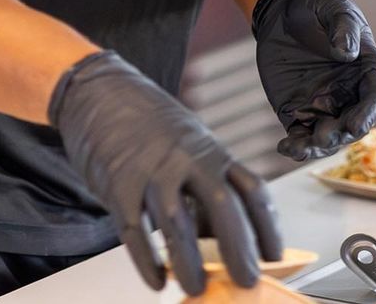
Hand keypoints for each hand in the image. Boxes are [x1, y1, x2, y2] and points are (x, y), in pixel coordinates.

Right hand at [49, 50, 281, 295]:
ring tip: (197, 288)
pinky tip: (156, 280)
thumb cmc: (149, 122)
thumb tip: (222, 241)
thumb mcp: (189, 144)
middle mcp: (185, 157)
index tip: (275, 255)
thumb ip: (205, 185)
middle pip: (222, 205)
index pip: (251, 189)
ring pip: (177, 223)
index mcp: (210, 149)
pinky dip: (147, 261)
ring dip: (191, 263)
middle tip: (246, 281)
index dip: (268, 226)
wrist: (101, 90)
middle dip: (238, 248)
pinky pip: (134, 230)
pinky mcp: (118, 183)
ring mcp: (151, 169)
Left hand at [252, 0, 375, 160]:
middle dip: (340, 135)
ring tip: (299, 148)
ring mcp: (325, 105)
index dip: (368, 113)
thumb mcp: (335, 8)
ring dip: (317, 147)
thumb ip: (344, 28)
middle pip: (353, 124)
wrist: (285, 9)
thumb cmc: (318, 6)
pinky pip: (301, 134)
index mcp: (367, 70)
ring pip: (328, 137)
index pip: (375, 97)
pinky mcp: (299, 111)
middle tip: (323, 137)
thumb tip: (346, 52)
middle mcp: (349, 94)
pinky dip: (296, 146)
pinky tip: (284, 147)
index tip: (356, 125)